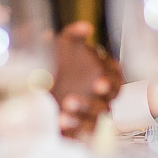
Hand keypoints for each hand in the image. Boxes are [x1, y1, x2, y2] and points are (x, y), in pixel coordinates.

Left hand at [50, 21, 122, 138]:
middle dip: (91, 102)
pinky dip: (75, 127)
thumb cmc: (60, 64)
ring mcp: (96, 113)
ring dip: (81, 114)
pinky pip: (86, 131)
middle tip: (72, 99)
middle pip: (107, 101)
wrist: (41, 88)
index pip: (116, 78)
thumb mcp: (64, 46)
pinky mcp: (85, 127)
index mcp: (106, 73)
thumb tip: (86, 26)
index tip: (99, 83)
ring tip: (62, 108)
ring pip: (96, 117)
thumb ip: (74, 36)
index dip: (111, 82)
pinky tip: (59, 121)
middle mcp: (104, 94)